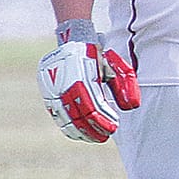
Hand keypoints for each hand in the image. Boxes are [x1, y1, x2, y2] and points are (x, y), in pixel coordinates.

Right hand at [39, 21, 140, 141]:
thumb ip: (124, 85)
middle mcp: (63, 82)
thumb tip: (131, 107)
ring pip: (64, 117)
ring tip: (94, 138)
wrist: (73, 40)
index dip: (102, 119)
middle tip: (104, 137)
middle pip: (77, 114)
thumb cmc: (98, 56)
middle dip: (92, 129)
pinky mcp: (47, 92)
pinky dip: (67, 126)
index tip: (113, 128)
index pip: (91, 105)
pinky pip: (56, 114)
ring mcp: (52, 87)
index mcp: (80, 75)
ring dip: (80, 131)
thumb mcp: (114, 67)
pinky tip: (79, 133)